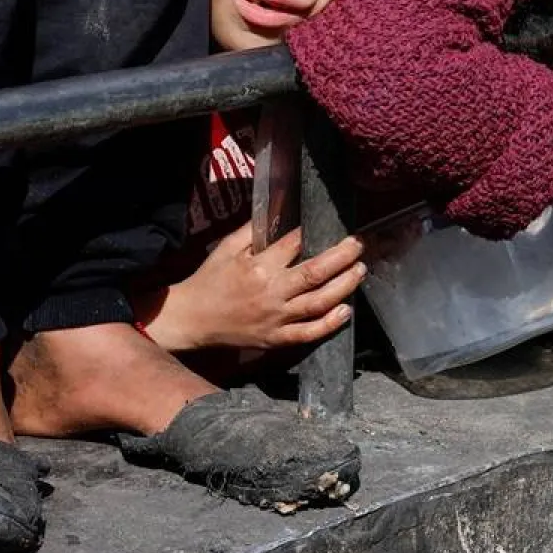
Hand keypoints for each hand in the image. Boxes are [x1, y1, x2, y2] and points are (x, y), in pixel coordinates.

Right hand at [141, 223, 363, 351]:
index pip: (295, 245)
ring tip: (360, 270)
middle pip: (316, 273)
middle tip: (359, 245)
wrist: (192, 318)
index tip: (330, 226)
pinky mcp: (275, 338)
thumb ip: (252, 232)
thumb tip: (278, 214)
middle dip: (343, 257)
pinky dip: (330, 324)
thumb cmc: (210, 279)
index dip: (313, 234)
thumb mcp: (227, 248)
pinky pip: (308, 333)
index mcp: (259, 266)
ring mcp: (275, 318)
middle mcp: (271, 292)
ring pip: (318, 302)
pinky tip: (346, 311)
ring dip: (344, 286)